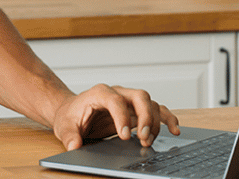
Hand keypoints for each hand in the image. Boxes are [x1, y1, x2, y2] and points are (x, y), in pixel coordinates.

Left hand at [52, 84, 179, 150]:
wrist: (72, 112)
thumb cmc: (70, 116)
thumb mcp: (64, 127)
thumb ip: (69, 136)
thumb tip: (74, 146)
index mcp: (99, 93)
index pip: (115, 100)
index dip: (122, 117)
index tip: (124, 136)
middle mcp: (117, 93)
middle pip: (139, 97)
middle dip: (145, 117)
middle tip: (143, 138)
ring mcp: (128, 100)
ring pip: (150, 104)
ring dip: (156, 122)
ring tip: (149, 141)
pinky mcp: (135, 110)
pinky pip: (156, 110)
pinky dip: (166, 118)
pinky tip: (174, 130)